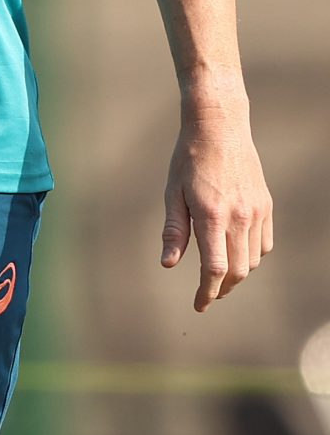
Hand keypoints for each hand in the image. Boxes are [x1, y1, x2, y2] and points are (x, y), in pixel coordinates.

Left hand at [161, 92, 272, 311]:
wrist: (219, 129)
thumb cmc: (188, 160)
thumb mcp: (172, 193)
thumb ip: (174, 231)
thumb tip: (169, 265)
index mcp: (212, 216)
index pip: (215, 268)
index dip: (206, 292)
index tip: (198, 305)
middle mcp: (240, 217)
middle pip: (238, 270)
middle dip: (222, 288)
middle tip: (207, 294)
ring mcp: (257, 212)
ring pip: (254, 259)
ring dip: (238, 273)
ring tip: (219, 275)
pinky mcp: (266, 206)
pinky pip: (265, 243)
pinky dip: (252, 255)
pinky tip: (236, 253)